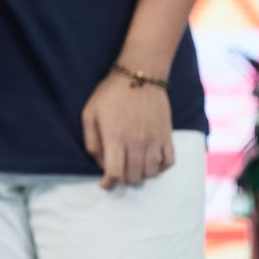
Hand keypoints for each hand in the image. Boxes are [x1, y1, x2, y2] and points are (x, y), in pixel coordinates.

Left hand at [82, 66, 175, 188]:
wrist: (140, 74)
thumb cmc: (111, 93)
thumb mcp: (89, 113)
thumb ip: (91, 141)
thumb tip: (100, 162)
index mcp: (116, 138)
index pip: (115, 173)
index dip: (108, 183)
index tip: (105, 184)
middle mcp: (137, 143)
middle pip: (133, 177)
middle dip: (124, 180)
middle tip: (119, 173)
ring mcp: (155, 140)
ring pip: (151, 173)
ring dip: (141, 175)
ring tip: (134, 167)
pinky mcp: (167, 135)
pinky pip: (168, 161)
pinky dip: (160, 167)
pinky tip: (151, 162)